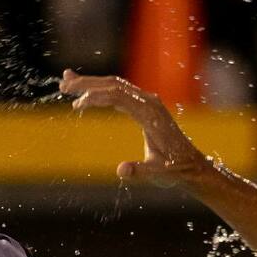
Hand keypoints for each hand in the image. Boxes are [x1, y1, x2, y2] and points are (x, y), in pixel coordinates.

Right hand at [58, 70, 209, 188]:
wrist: (192, 166)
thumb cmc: (175, 170)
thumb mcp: (157, 173)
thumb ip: (140, 171)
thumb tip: (121, 170)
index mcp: (151, 114)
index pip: (118, 96)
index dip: (96, 97)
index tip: (76, 106)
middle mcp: (150, 102)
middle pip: (114, 84)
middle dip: (88, 83)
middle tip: (63, 84)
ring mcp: (148, 102)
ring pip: (116, 85)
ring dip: (92, 83)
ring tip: (67, 83)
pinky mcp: (146, 106)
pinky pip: (121, 92)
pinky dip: (102, 89)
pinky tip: (87, 93)